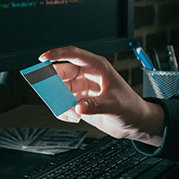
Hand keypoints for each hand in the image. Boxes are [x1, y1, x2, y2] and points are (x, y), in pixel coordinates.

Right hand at [39, 46, 164, 146]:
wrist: (135, 123)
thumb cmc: (131, 108)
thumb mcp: (114, 105)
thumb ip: (96, 105)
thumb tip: (78, 106)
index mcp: (98, 67)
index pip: (74, 55)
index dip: (57, 54)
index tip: (42, 59)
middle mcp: (87, 75)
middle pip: (61, 72)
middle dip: (52, 83)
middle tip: (49, 95)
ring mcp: (82, 88)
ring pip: (59, 89)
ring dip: (59, 101)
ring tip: (71, 112)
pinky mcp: (79, 101)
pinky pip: (62, 104)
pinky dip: (63, 111)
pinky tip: (75, 117)